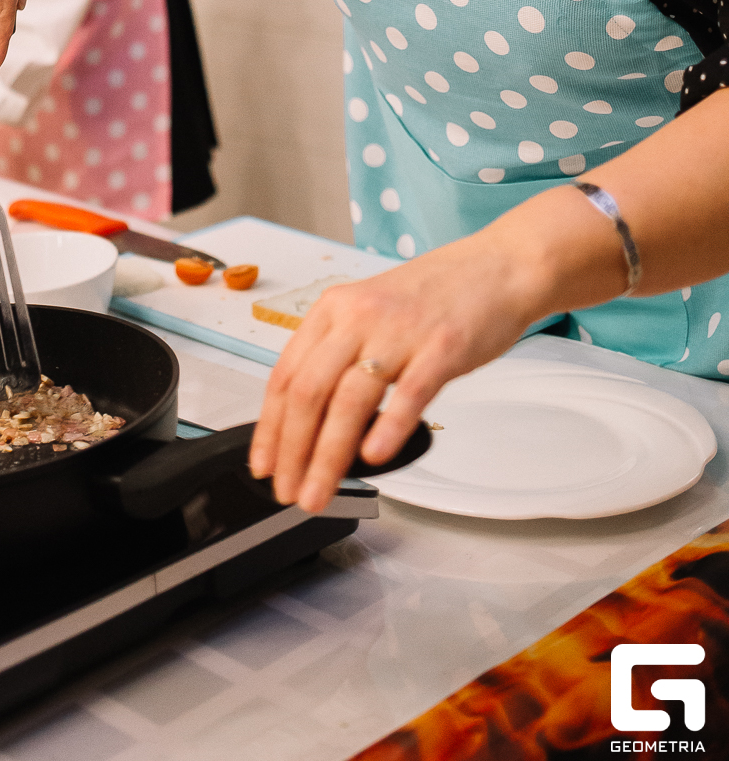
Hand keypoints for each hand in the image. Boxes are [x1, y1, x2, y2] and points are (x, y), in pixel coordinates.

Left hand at [248, 227, 542, 514]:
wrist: (496, 268)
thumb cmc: (434, 296)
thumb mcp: (370, 313)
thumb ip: (341, 357)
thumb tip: (313, 420)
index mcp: (334, 309)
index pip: (285, 375)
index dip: (269, 427)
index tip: (263, 464)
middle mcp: (359, 317)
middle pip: (309, 392)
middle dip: (293, 452)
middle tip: (289, 491)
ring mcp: (400, 332)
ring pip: (349, 401)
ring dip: (328, 456)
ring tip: (319, 492)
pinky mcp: (442, 348)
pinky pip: (408, 394)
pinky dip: (387, 429)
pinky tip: (374, 458)